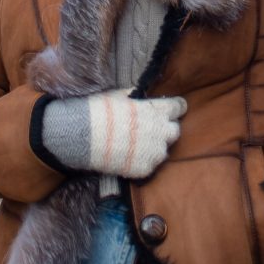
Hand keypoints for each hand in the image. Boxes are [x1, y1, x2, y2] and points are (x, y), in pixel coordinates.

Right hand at [41, 88, 186, 177]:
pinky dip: (143, 161)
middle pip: (175, 130)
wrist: (83, 135)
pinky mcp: (145, 169)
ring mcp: (154, 152)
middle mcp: (161, 131)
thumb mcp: (120, 95)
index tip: (173, 109)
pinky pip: (150, 165)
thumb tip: (140, 97)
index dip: (176, 108)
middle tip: (151, 129)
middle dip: (165, 128)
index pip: (179, 107)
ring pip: (164, 150)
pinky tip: (129, 156)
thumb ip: (136, 97)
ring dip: (155, 147)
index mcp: (156, 110)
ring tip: (137, 145)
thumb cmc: (100, 110)